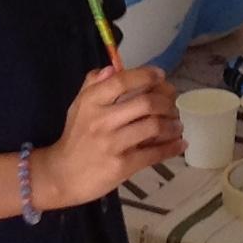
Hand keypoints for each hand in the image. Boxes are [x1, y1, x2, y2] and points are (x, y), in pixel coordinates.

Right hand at [38, 67, 181, 208]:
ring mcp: (112, 144)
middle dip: (167, 102)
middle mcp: (101, 120)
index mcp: (91, 102)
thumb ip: (93, 84)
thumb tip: (113, 68)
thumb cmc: (75, 137)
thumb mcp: (78, 106)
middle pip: (145, 103)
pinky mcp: (122, 166)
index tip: (161, 76)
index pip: (122, 80)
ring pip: (154, 127)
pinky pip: (154, 153)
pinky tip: (180, 144)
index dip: (146, 75)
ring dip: (172, 124)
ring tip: (177, 125)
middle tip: (173, 105)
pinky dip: (172, 147)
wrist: (62, 175)